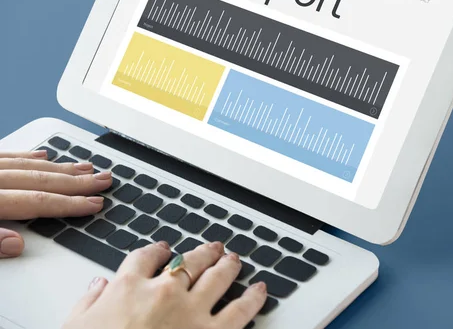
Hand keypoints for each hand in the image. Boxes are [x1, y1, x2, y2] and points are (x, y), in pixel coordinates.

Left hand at [0, 150, 111, 257]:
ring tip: (85, 168)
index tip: (94, 203)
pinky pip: (7, 155)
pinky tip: (43, 156)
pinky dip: (28, 156)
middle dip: (77, 182)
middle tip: (102, 180)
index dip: (69, 204)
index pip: (37, 202)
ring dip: (60, 168)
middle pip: (41, 180)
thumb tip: (16, 244)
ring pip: (29, 166)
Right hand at [63, 241, 266, 328]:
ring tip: (234, 259)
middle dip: (203, 252)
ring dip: (228, 265)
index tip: (164, 249)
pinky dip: (253, 298)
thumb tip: (98, 285)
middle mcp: (164, 292)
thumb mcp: (75, 327)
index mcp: (129, 287)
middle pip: (189, 261)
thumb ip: (88, 302)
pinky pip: (240, 311)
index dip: (157, 250)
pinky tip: (260, 290)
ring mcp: (191, 311)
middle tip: (212, 248)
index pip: (146, 257)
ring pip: (217, 276)